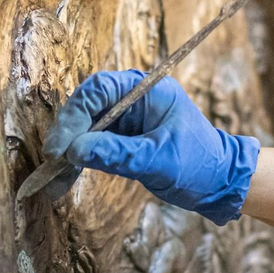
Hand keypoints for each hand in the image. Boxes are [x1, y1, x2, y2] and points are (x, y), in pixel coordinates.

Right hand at [42, 71, 260, 224]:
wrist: (219, 183)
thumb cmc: (199, 164)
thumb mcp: (159, 160)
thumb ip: (119, 154)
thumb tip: (75, 152)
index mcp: (147, 89)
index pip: (100, 90)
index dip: (75, 115)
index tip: (62, 145)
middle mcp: (133, 99)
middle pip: (87, 106)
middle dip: (68, 133)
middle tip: (54, 160)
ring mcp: (126, 119)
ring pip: (84, 127)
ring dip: (68, 150)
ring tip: (53, 177)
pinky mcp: (121, 139)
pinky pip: (91, 145)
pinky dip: (78, 161)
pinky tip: (63, 181)